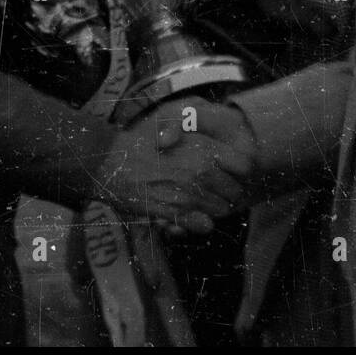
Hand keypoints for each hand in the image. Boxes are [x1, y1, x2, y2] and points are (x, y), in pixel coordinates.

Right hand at [96, 101, 256, 233]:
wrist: (109, 161)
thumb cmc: (140, 144)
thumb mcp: (174, 129)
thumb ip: (200, 139)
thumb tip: (218, 149)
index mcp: (204, 148)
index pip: (245, 165)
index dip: (240, 172)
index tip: (230, 174)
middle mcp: (201, 170)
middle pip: (235, 191)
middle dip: (227, 194)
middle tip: (213, 192)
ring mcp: (189, 192)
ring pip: (220, 210)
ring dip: (213, 210)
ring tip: (198, 203)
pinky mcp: (175, 212)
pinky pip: (203, 225)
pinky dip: (200, 224)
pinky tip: (189, 217)